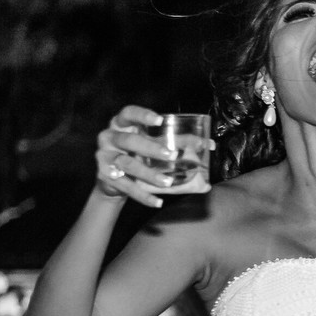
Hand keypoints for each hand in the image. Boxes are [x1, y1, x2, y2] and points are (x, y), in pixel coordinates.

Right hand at [95, 106, 210, 206]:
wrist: (115, 179)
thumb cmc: (140, 153)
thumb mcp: (153, 144)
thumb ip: (178, 143)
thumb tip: (210, 146)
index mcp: (122, 124)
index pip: (128, 113)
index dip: (142, 115)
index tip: (160, 119)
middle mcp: (110, 137)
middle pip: (129, 140)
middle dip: (151, 147)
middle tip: (172, 154)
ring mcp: (104, 157)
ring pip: (127, 164)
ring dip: (149, 174)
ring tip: (168, 182)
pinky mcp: (104, 177)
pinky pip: (125, 187)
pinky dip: (143, 196)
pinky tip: (158, 201)